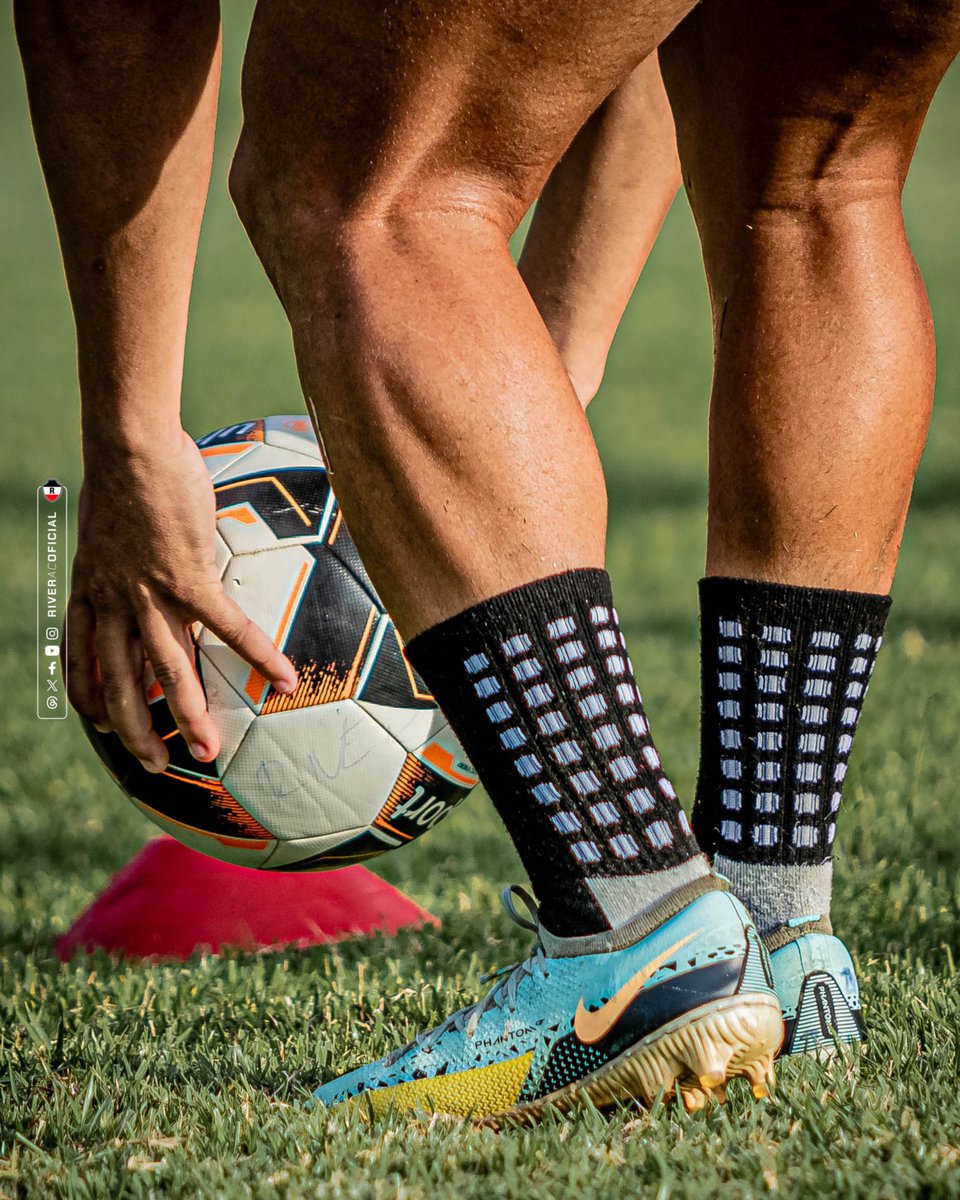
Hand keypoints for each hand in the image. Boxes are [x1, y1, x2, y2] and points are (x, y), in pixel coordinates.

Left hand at [66, 427, 297, 771]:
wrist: (129, 445)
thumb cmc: (125, 472)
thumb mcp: (108, 523)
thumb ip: (124, 550)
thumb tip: (149, 547)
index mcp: (91, 594)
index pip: (81, 665)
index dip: (91, 701)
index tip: (105, 724)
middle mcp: (114, 605)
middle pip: (121, 686)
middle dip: (137, 734)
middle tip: (158, 767)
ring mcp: (151, 596)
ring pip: (169, 672)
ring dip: (191, 716)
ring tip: (211, 752)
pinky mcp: (190, 579)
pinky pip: (229, 629)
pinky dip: (260, 656)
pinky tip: (286, 678)